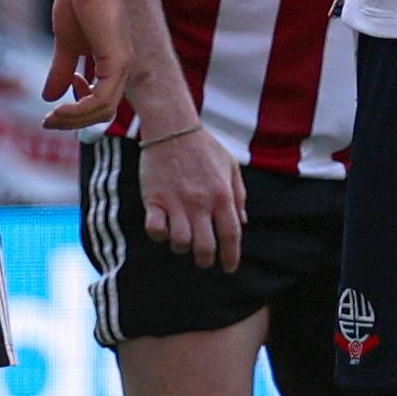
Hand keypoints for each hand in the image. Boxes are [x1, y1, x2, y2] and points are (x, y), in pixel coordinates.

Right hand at [47, 0, 134, 133]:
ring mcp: (122, 65)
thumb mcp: (66, 44)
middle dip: (73, 122)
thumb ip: (61, 70)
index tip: (54, 108)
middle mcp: (122, 68)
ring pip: (104, 110)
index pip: (100, 103)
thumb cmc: (78, 1)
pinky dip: (79, 108)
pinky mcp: (117, 61)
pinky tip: (58, 108)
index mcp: (112, 64)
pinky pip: (101, 98)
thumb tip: (48, 96)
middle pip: (103, 112)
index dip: (76, 111)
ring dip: (74, 119)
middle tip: (46, 123)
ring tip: (50, 118)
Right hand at [136, 112, 244, 271]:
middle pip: (205, 246)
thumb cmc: (204, 147)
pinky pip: (155, 229)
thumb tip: (242, 223)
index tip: (229, 268)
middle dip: (206, 260)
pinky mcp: (154, 199)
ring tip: (182, 241)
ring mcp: (176, 201)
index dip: (231, 256)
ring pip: (180, 242)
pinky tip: (163, 228)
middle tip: (204, 260)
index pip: (231, 235)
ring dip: (182, 248)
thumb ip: (238, 195)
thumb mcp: (230, 167)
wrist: (172, 127)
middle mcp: (201, 202)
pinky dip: (159, 235)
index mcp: (222, 195)